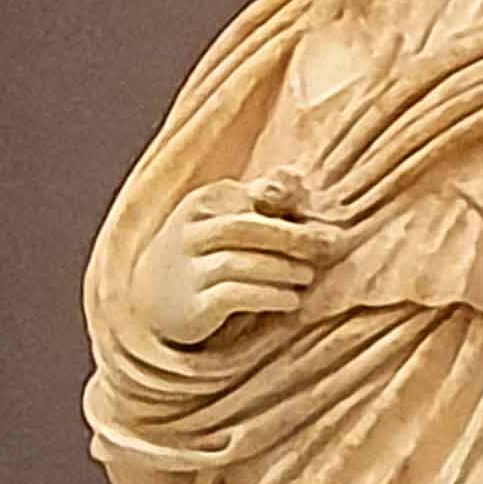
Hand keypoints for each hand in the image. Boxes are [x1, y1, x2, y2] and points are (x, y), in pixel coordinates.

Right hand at [133, 174, 348, 348]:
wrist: (154, 297)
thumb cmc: (205, 250)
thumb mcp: (226, 217)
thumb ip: (262, 198)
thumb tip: (297, 176)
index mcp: (201, 204)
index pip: (247, 197)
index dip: (287, 205)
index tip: (323, 221)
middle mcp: (190, 234)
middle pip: (244, 228)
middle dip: (291, 237)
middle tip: (328, 246)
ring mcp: (188, 271)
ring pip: (237, 263)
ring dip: (281, 268)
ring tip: (308, 275)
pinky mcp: (193, 307)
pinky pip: (232, 297)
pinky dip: (266, 296)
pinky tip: (290, 300)